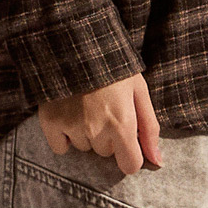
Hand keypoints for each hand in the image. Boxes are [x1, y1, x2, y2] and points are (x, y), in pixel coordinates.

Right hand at [39, 73, 163, 174]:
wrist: (75, 42)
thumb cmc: (113, 67)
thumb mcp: (139, 91)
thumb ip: (149, 128)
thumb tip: (157, 161)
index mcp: (122, 122)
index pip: (129, 165)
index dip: (130, 154)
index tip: (127, 141)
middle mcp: (96, 129)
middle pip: (106, 152)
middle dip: (108, 136)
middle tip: (105, 108)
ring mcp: (71, 126)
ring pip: (84, 148)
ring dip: (86, 134)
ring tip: (86, 106)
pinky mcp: (50, 122)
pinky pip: (60, 147)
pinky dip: (64, 136)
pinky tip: (69, 115)